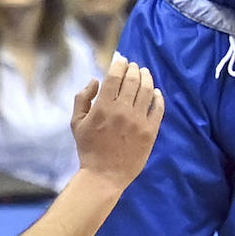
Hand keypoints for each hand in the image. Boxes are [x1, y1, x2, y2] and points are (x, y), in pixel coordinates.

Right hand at [71, 53, 163, 190]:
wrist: (104, 176)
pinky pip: (158, 109)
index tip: (121, 59)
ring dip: (146, 78)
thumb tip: (95, 80)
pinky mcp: (150, 132)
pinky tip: (156, 92)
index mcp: (103, 106)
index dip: (119, 63)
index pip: (115, 76)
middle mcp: (122, 110)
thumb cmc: (88, 148)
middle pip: (132, 80)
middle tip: (133, 66)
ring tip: (145, 73)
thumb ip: (82, 98)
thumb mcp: (76, 122)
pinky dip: (158, 97)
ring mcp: (138, 121)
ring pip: (147, 91)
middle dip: (133, 68)